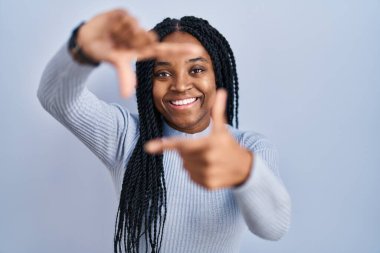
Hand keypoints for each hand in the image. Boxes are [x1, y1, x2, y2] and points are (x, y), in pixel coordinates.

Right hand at [77, 9, 199, 97]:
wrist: (86, 42)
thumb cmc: (104, 54)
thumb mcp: (115, 63)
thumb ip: (123, 76)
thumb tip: (127, 95)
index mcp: (143, 50)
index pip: (165, 51)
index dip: (180, 51)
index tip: (197, 51)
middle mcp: (141, 37)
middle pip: (147, 37)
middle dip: (134, 41)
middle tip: (120, 44)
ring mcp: (134, 25)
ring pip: (136, 27)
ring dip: (123, 33)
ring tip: (113, 36)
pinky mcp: (124, 14)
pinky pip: (126, 17)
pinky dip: (117, 23)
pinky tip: (110, 27)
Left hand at [145, 89, 252, 189]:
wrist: (244, 168)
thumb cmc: (229, 145)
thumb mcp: (223, 129)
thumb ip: (218, 112)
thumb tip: (221, 91)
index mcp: (209, 144)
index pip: (181, 144)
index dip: (164, 145)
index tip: (148, 147)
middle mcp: (207, 160)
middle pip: (182, 155)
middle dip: (188, 151)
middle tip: (203, 149)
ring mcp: (207, 174)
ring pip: (185, 167)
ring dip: (191, 162)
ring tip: (206, 159)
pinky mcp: (207, 185)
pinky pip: (191, 177)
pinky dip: (196, 173)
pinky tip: (208, 169)